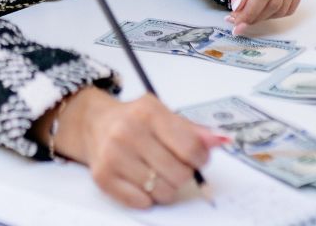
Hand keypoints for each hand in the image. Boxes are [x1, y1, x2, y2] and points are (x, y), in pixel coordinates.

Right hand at [40, 88, 226, 207]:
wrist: (94, 124)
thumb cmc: (135, 121)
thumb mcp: (164, 115)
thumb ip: (194, 131)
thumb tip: (221, 140)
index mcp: (149, 112)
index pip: (191, 148)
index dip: (201, 160)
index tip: (197, 159)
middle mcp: (128, 132)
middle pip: (179, 174)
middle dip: (183, 174)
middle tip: (174, 165)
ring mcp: (114, 155)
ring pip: (162, 192)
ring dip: (166, 187)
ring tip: (156, 173)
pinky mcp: (103, 177)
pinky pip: (141, 202)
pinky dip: (147, 197)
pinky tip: (141, 180)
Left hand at [216, 0, 307, 33]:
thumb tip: (241, 8)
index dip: (252, 10)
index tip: (238, 21)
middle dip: (256, 16)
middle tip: (240, 22)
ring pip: (285, 5)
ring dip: (266, 16)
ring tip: (249, 15)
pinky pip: (292, 3)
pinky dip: (277, 12)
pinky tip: (262, 10)